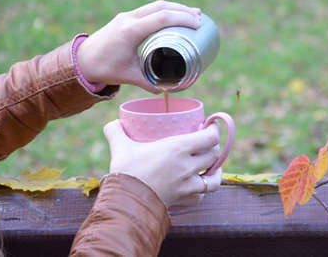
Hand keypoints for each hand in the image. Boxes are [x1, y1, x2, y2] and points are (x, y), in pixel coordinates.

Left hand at [76, 0, 201, 92]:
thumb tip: (168, 90)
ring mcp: (126, 16)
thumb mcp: (129, 77)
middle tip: (199, 18)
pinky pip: (148, 9)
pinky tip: (172, 15)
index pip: (161, 18)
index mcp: (130, 31)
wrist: (81, 60)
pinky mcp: (125, 18)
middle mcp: (129, 19)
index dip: (182, 19)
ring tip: (191, 14)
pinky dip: (164, 10)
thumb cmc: (104, 68)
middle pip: (161, 7)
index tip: (197, 24)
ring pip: (155, 5)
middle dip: (182, 11)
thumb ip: (149, 83)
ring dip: (174, 8)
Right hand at [103, 119, 221, 207]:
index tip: (210, 126)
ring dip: (215, 171)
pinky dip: (202, 191)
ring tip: (211, 166)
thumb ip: (116, 132)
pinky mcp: (182, 200)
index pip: (210, 138)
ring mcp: (187, 185)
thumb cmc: (126, 172)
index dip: (214, 130)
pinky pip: (201, 196)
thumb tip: (112, 123)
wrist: (126, 203)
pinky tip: (197, 186)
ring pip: (214, 179)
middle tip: (207, 142)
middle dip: (214, 147)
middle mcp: (187, 167)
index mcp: (178, 149)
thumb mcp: (120, 148)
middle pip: (214, 155)